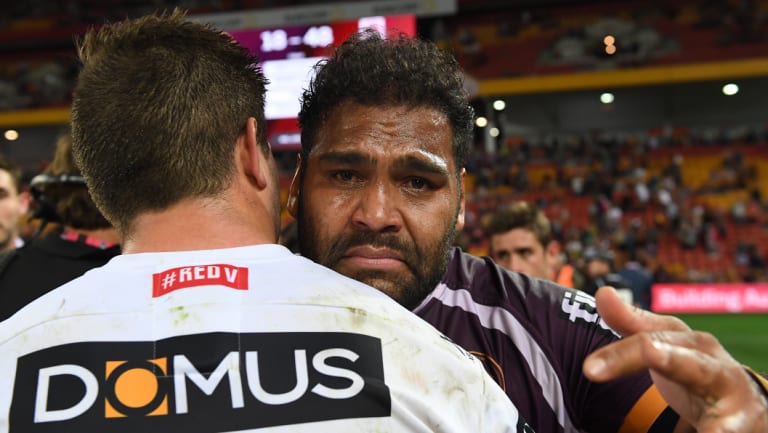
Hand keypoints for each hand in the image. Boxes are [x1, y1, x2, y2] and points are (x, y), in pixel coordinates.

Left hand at [583, 286, 767, 432]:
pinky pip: (727, 432)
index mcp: (692, 344)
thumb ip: (634, 322)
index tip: (589, 369)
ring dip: (716, 422)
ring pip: (722, 411)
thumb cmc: (697, 367)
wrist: (748, 402)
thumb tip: (603, 291)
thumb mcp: (669, 343)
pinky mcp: (741, 427)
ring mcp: (733, 401)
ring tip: (712, 430)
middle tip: (650, 354)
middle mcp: (716, 368)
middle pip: (684, 365)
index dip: (619, 355)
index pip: (649, 342)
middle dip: (666, 358)